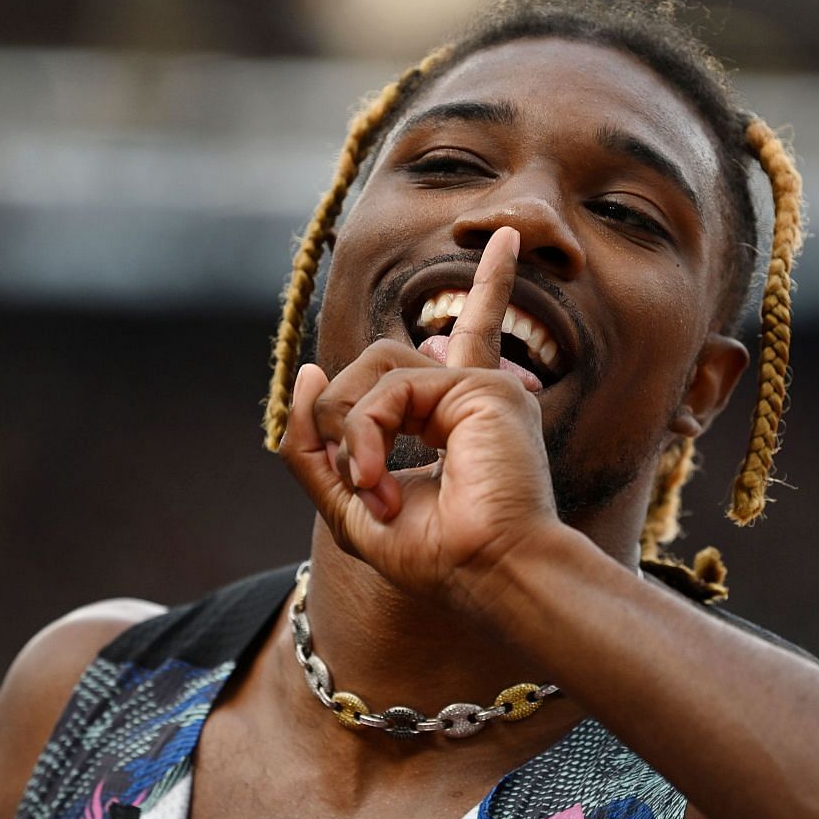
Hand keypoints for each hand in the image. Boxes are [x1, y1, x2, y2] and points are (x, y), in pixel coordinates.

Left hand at [280, 227, 562, 608]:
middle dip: (342, 422)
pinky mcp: (484, 388)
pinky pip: (388, 391)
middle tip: (360, 483)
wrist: (489, 575)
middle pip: (381, 364)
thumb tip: (309, 371)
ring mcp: (481, 387)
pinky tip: (377, 477)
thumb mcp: (351, 503)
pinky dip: (365, 436)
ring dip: (349, 432)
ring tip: (369, 483)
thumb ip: (317, 446)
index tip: (509, 242)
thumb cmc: (434, 555)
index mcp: (459, 419)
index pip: (465, 338)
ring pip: (374, 371)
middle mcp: (475, 394)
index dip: (491, 288)